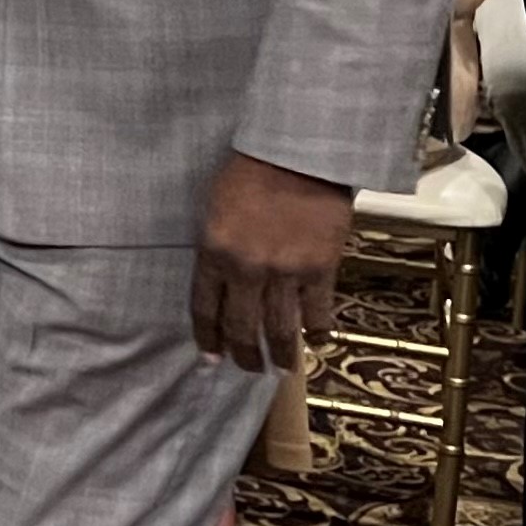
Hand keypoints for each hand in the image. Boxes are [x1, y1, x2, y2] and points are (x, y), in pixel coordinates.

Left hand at [190, 151, 349, 370]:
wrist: (298, 156)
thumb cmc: (249, 175)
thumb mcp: (215, 210)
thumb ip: (217, 249)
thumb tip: (223, 284)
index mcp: (213, 252)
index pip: (205, 308)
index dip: (208, 337)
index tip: (211, 358)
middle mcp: (247, 269)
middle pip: (242, 326)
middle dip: (244, 354)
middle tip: (248, 369)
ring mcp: (285, 272)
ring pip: (280, 328)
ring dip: (281, 354)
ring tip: (283, 369)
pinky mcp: (320, 269)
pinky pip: (318, 312)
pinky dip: (318, 331)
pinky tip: (317, 341)